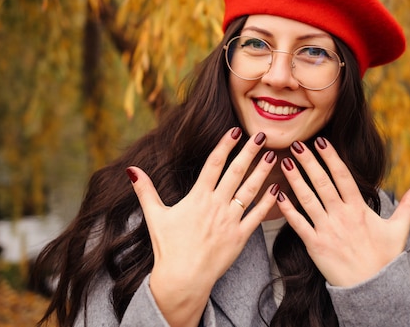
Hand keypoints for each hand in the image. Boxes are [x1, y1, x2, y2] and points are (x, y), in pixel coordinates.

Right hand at [126, 128, 278, 326]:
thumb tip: (131, 170)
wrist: (183, 279)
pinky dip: (269, 201)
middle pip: (236, 172)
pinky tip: (278, 187)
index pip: (214, 164)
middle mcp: (216, 205)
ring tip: (273, 154)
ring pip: (250, 190)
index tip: (236, 131)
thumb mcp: (155, 216)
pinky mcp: (240, 237)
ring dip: (263, 171)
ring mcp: (230, 221)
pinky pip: (258, 215)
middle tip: (262, 135)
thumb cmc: (168, 248)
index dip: (225, 145)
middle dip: (249, 151)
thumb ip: (145, 190)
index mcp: (197, 197)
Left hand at [277, 137, 409, 286]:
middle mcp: (341, 216)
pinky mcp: (315, 245)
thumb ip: (408, 204)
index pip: (342, 177)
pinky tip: (278, 195)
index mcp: (359, 209)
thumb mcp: (399, 229)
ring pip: (307, 199)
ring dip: (295, 180)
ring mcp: (327, 230)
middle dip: (309, 162)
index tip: (321, 141)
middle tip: (297, 144)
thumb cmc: (385, 259)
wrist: (373, 290)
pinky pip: (298, 224)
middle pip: (322, 183)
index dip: (331, 157)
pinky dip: (288, 209)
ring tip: (284, 162)